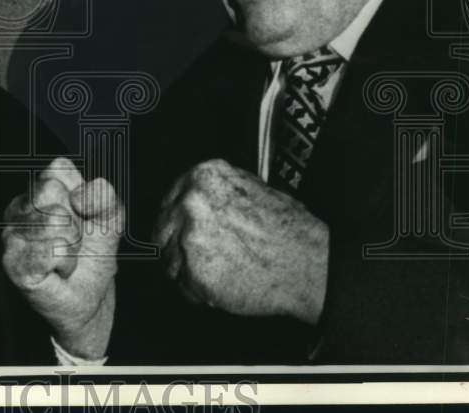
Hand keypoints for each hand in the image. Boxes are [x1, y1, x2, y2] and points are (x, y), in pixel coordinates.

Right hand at [2, 158, 122, 359]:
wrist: (91, 299)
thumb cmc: (94, 253)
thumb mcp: (110, 218)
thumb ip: (104, 196)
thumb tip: (81, 194)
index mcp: (40, 189)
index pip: (57, 168)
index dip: (80, 192)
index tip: (82, 214)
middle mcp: (19, 207)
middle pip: (51, 190)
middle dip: (75, 218)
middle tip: (74, 238)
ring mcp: (12, 234)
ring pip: (54, 220)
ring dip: (72, 244)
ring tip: (67, 255)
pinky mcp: (13, 262)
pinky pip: (51, 250)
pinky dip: (66, 262)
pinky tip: (58, 269)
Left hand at [154, 158, 328, 324]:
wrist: (307, 263)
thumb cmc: (288, 230)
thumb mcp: (252, 188)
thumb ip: (216, 191)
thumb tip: (199, 197)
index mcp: (204, 177)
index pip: (170, 198)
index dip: (175, 218)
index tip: (178, 229)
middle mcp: (191, 203)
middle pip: (162, 228)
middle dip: (175, 244)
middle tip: (196, 256)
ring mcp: (190, 237)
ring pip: (168, 258)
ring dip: (184, 269)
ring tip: (215, 272)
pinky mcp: (194, 271)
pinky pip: (182, 285)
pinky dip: (195, 290)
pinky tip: (219, 286)